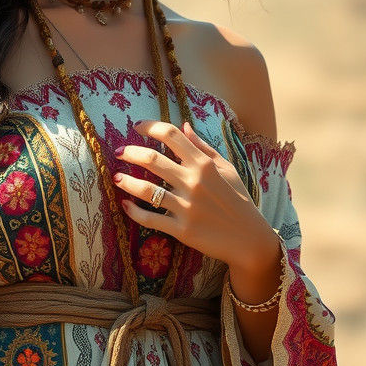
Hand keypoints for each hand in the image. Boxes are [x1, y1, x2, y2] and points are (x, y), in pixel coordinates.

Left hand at [113, 118, 272, 272]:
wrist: (250, 239)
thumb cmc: (239, 200)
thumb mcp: (227, 168)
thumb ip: (204, 147)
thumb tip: (184, 126)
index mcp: (204, 164)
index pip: (171, 136)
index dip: (150, 127)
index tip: (136, 127)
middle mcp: (193, 182)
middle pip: (152, 159)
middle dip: (130, 152)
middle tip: (119, 152)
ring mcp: (186, 207)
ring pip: (146, 190)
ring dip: (125, 181)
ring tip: (115, 177)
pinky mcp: (181, 230)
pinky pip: (150, 218)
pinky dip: (133, 211)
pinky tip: (125, 204)